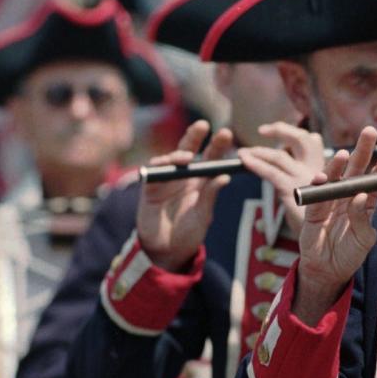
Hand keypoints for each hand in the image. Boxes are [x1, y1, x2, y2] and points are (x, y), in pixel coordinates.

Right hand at [136, 120, 232, 271]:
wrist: (166, 251)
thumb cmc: (188, 234)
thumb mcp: (203, 216)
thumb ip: (210, 196)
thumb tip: (225, 177)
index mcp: (202, 181)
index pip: (211, 158)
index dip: (217, 145)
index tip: (226, 134)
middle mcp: (185, 176)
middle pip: (190, 150)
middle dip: (195, 136)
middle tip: (204, 125)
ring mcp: (167, 180)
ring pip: (171, 158)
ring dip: (178, 154)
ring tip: (186, 157)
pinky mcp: (150, 187)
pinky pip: (153, 172)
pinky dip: (159, 166)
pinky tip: (167, 164)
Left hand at [236, 121, 326, 235]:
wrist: (324, 249)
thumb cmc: (322, 230)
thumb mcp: (317, 207)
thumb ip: (309, 195)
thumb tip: (295, 192)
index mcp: (324, 172)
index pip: (314, 144)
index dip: (301, 136)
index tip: (283, 133)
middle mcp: (318, 171)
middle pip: (304, 140)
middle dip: (283, 130)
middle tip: (265, 130)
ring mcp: (306, 178)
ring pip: (281, 156)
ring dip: (260, 151)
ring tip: (244, 151)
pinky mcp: (293, 190)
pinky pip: (271, 172)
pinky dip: (255, 164)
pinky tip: (243, 159)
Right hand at [293, 126, 376, 324]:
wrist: (328, 270)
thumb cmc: (350, 254)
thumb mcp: (364, 239)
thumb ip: (362, 219)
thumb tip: (359, 196)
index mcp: (366, 203)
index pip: (375, 182)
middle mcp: (348, 197)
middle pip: (356, 170)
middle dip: (362, 151)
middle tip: (369, 132)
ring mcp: (330, 201)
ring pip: (335, 178)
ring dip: (338, 166)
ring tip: (344, 155)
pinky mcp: (313, 209)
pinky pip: (315, 194)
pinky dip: (318, 185)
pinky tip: (321, 177)